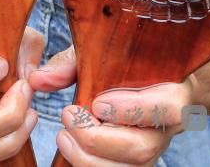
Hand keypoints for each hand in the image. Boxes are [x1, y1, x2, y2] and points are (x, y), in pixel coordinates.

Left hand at [28, 45, 195, 165]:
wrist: (140, 78)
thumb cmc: (121, 63)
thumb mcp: (99, 53)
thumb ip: (70, 64)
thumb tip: (38, 79)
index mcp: (172, 90)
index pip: (169, 107)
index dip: (133, 110)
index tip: (96, 103)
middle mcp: (168, 126)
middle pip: (144, 148)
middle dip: (99, 140)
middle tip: (67, 117)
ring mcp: (155, 148)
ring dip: (91, 160)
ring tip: (63, 138)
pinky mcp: (139, 162)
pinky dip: (93, 165)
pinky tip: (71, 149)